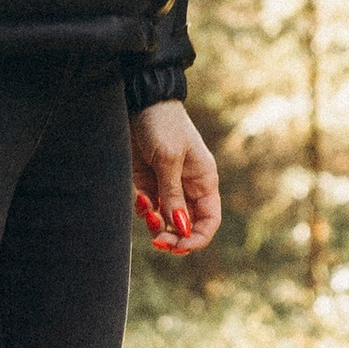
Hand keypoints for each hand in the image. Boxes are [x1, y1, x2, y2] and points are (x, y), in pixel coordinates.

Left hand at [130, 101, 220, 254]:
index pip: (209, 221)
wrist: (139, 102)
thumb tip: (181, 229)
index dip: (196, 238)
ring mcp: (168, 185)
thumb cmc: (162, 124)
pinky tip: (139, 200)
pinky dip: (144, 211)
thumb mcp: (168, 159)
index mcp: (204, 181)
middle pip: (187, 226)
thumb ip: (173, 195)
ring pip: (167, 221)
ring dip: (157, 226)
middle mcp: (189, 187)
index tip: (177, 245)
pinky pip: (149, 208)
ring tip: (146, 213)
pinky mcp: (148, 182)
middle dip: (174, 237)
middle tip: (157, 240)